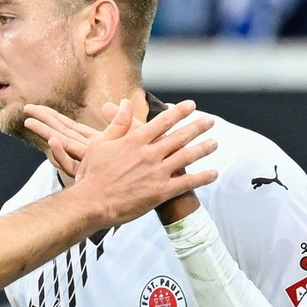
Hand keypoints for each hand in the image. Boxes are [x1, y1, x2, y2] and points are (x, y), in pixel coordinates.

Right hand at [25, 98, 217, 227]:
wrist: (91, 203)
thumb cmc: (92, 175)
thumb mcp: (100, 143)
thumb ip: (116, 123)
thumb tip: (124, 103)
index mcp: (135, 140)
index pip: (163, 121)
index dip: (179, 112)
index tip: (191, 106)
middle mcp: (150, 154)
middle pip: (180, 136)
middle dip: (198, 127)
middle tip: (210, 121)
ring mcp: (157, 173)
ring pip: (187, 156)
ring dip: (204, 148)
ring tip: (215, 143)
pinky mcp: (161, 192)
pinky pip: (187, 183)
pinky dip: (203, 177)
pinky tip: (214, 173)